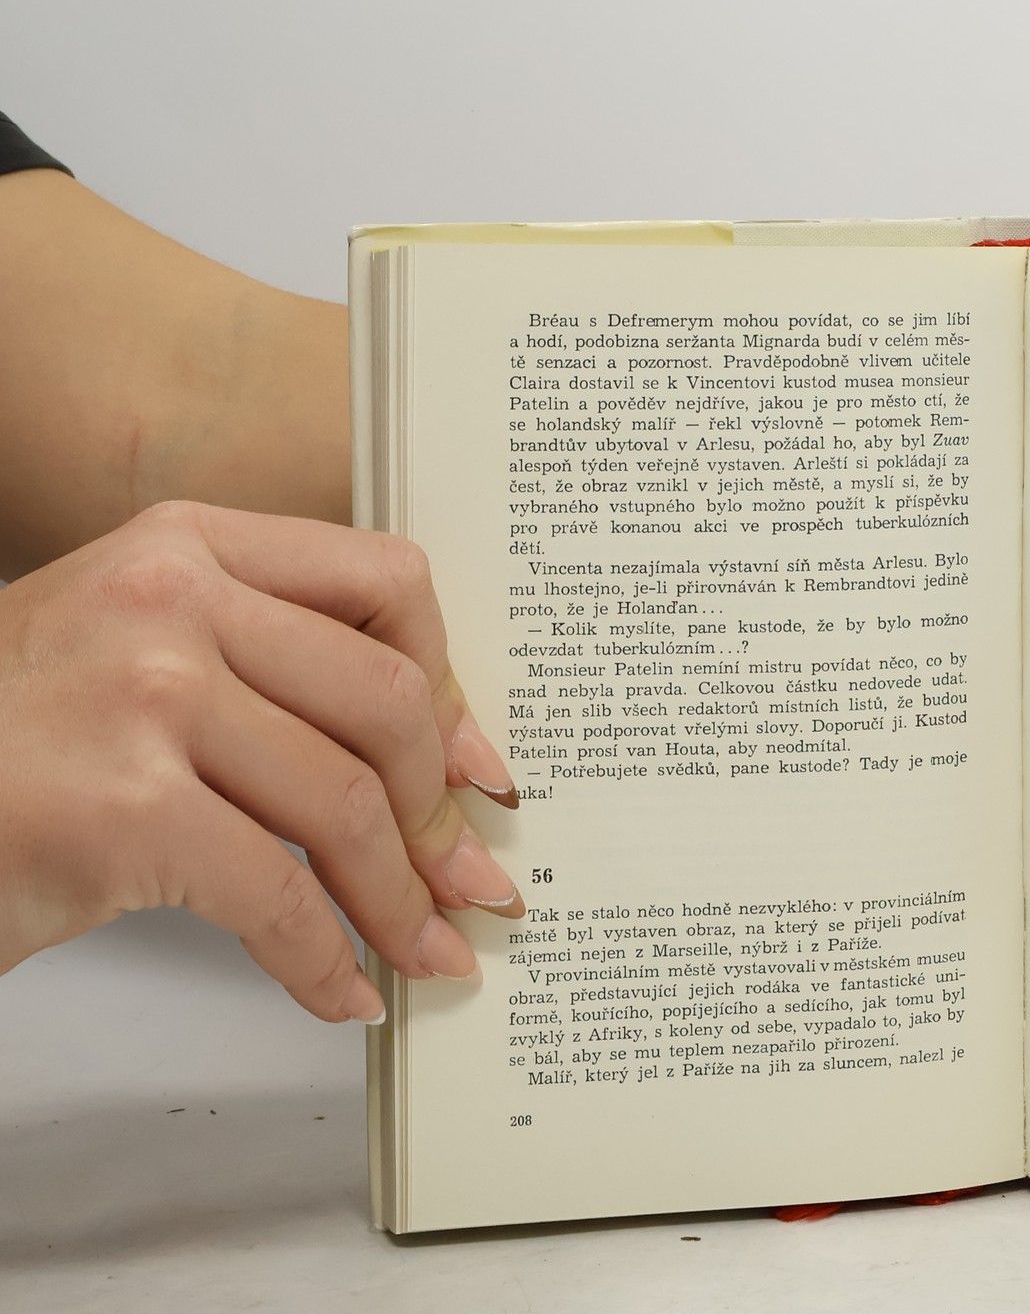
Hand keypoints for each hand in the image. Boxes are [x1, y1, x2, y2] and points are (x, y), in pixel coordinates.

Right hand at [0, 501, 524, 1019]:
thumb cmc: (4, 737)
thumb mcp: (128, 642)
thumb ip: (261, 660)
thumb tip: (425, 751)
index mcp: (189, 546)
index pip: (385, 585)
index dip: (451, 687)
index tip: (474, 765)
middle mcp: (172, 601)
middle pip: (383, 702)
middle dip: (439, 811)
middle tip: (465, 877)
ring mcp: (143, 699)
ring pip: (343, 804)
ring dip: (399, 899)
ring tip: (425, 949)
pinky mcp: (117, 811)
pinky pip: (275, 897)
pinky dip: (323, 960)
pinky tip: (340, 993)